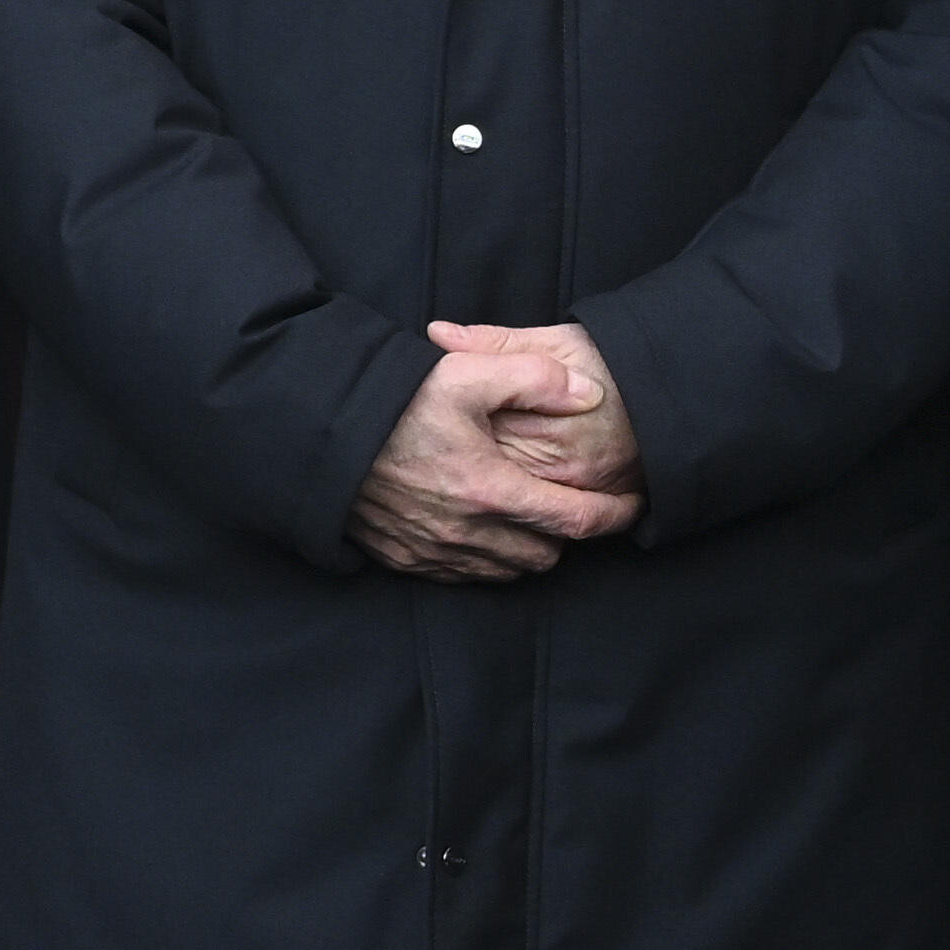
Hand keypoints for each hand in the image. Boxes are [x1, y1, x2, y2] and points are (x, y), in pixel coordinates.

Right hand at [353, 332, 636, 580]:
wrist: (317, 431)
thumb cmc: (394, 401)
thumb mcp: (466, 373)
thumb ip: (535, 378)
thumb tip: (589, 395)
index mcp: (490, 490)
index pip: (576, 521)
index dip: (614, 516)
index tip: (632, 506)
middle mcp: (467, 534)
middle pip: (545, 554)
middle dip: (565, 532)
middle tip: (569, 503)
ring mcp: (434, 552)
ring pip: (508, 571)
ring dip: (525, 549)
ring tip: (527, 516)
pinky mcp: (404, 559)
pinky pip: (462, 577)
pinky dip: (484, 561)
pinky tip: (480, 530)